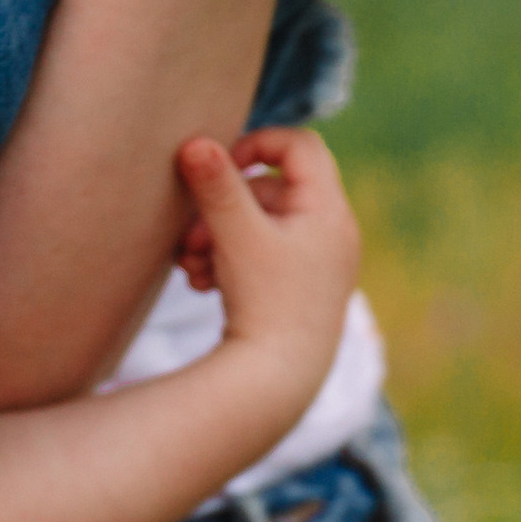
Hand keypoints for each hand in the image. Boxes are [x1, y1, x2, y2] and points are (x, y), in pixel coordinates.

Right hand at [172, 124, 360, 389]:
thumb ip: (215, 186)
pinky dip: (227, 258)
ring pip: (257, 224)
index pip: (300, 146)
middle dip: (220, 207)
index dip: (257, 143)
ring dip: (215, 236)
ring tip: (190, 264)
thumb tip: (195, 141)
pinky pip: (260, 253)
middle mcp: (332, 232)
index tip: (219, 164)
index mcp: (328, 211)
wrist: (280, 380)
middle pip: (269, 189)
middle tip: (188, 236)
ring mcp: (318, 262)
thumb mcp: (235, 236)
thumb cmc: (265, 303)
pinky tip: (202, 282)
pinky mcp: (299, 287)